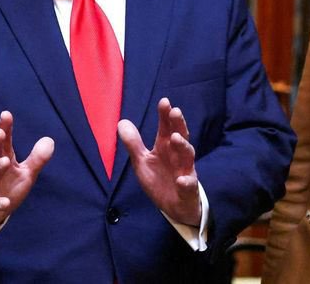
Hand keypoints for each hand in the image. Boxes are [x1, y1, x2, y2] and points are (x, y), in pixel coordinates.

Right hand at [0, 111, 53, 236]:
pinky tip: (5, 202)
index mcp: (0, 157)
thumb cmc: (7, 187)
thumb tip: (49, 139)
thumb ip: (36, 158)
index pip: (3, 141)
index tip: (6, 114)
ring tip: (6, 161)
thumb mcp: (25, 173)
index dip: (4, 127)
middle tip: (0, 133)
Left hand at [118, 97, 201, 225]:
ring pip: (188, 158)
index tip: (164, 101)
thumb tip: (121, 121)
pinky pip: (188, 186)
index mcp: (165, 148)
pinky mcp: (187, 191)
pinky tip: (182, 179)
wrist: (174, 207)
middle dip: (178, 125)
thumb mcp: (142, 161)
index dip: (165, 116)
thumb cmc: (159, 179)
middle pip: (181, 137)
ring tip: (176, 138)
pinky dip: (186, 183)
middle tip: (175, 111)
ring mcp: (185, 172)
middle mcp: (178, 157)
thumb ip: (133, 143)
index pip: (166, 128)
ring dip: (183, 147)